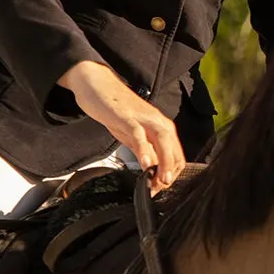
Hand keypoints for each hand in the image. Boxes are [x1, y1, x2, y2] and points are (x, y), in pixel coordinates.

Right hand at [58, 60, 185, 192]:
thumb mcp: (131, 135)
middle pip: (174, 151)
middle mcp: (158, 122)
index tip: (160, 187)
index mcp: (162, 127)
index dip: (170, 174)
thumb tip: (150, 172)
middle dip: (170, 172)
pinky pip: (139, 135)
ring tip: (160, 181)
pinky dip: (144, 150)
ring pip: (163, 142)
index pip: (176, 155)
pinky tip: (145, 164)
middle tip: (161, 188)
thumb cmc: (116, 110)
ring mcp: (144, 118)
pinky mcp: (128, 117)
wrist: (97, 85)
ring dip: (164, 163)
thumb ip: (142, 150)